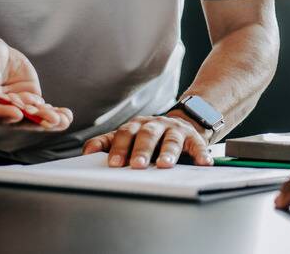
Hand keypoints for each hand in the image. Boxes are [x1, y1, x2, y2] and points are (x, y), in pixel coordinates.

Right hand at [0, 32, 72, 129]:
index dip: (2, 114)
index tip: (17, 113)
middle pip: (13, 118)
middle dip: (33, 120)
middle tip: (51, 120)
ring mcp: (13, 104)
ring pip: (30, 116)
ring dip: (47, 119)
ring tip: (63, 120)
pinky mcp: (26, 98)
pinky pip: (39, 108)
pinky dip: (52, 112)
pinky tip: (65, 116)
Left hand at [81, 113, 211, 168]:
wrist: (182, 124)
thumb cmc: (150, 136)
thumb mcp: (129, 137)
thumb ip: (108, 143)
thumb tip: (86, 152)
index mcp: (137, 126)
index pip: (125, 134)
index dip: (119, 148)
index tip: (114, 164)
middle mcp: (156, 125)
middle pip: (148, 135)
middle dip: (142, 150)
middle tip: (137, 165)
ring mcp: (175, 130)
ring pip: (171, 139)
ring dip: (168, 152)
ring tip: (165, 165)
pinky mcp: (193, 137)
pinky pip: (198, 144)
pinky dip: (201, 153)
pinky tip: (203, 162)